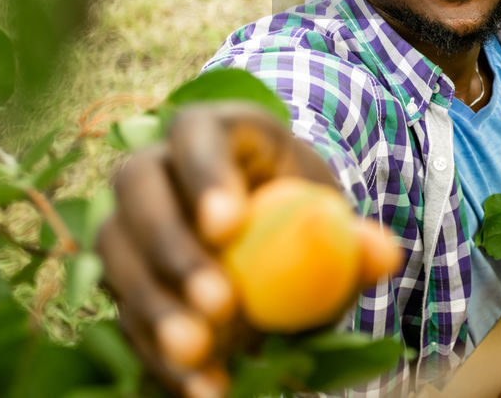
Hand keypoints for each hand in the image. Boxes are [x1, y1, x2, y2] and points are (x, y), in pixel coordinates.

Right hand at [96, 101, 337, 397]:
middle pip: (138, 189)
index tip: (227, 227)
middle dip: (172, 248)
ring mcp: (129, 218)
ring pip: (116, 253)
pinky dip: (159, 355)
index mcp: (214, 129)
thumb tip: (384, 256)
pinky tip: (201, 387)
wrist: (272, 237)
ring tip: (200, 352)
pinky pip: (125, 313)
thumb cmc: (303, 211)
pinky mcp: (123, 275)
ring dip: (155, 308)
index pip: (194, 132)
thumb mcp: (330, 214)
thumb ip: (355, 235)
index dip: (203, 174)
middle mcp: (157, 164)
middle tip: (218, 303)